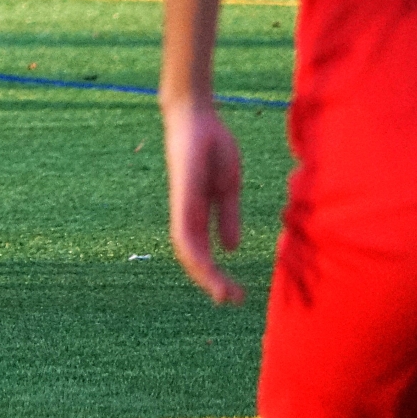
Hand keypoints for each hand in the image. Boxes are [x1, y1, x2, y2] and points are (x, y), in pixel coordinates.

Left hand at [163, 102, 244, 304]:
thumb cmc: (211, 147)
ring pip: (186, 248)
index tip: (235, 293)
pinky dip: (193, 248)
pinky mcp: (183, 192)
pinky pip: (185, 226)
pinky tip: (205, 264)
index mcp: (196, 213)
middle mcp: (185, 212)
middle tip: (232, 300)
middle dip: (210, 281)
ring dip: (203, 273)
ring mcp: (182, 203)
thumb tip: (230, 248)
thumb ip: (227, 216)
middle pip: (191, 256)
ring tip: (223, 293)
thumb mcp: (227, 187)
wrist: (196, 117)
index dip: (213, 274)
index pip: (200, 252)